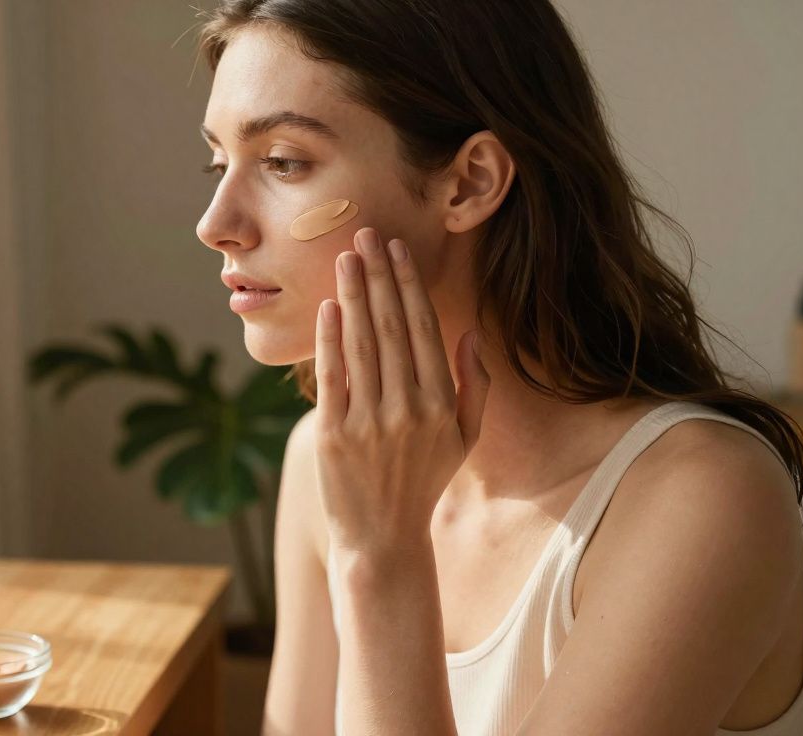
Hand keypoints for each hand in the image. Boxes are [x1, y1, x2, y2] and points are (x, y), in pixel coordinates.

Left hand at [314, 227, 489, 557]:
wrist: (381, 537)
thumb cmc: (423, 482)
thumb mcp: (464, 439)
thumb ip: (474, 386)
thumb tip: (471, 333)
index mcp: (442, 405)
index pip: (423, 329)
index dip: (408, 285)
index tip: (397, 250)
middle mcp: (409, 409)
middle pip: (391, 327)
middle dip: (378, 275)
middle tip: (365, 234)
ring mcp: (370, 422)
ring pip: (361, 343)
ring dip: (353, 294)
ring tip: (344, 257)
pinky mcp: (334, 434)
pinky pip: (332, 375)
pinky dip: (329, 337)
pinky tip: (328, 305)